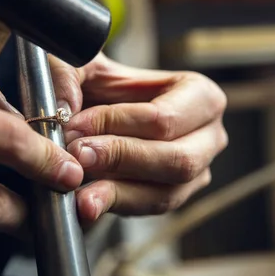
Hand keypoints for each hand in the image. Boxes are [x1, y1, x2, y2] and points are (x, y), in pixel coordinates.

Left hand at [50, 53, 226, 222]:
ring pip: (165, 193)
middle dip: (122, 159)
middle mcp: (209, 136)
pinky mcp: (172, 196)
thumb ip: (69, 76)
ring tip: (80, 195)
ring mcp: (196, 172)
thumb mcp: (82, 66)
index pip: (163, 118)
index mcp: (200, 95)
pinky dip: (116, 207)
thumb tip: (65, 110)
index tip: (75, 126)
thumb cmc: (99, 83)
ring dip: (117, 193)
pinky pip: (149, 209)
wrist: (93, 108)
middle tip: (78, 156)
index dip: (117, 124)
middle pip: (177, 160)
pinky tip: (86, 205)